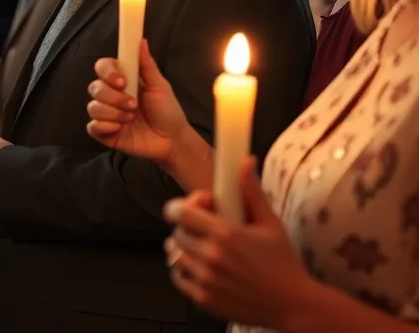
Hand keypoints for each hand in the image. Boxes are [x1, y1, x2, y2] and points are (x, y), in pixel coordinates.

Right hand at [86, 40, 186, 163]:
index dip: (107, 72)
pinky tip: (119, 130)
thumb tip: (141, 40)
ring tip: (130, 119)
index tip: (122, 81)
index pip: (102, 67)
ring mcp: (107, 114)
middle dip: (114, 98)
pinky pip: (92, 127)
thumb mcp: (160, 86)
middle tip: (134, 105)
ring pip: (93, 107)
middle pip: (94, 87)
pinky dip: (105, 127)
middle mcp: (111, 95)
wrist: (172, 141)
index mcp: (122, 81)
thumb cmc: (167, 111)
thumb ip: (146, 65)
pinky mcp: (105, 133)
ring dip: (113, 113)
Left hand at [163, 157, 316, 329]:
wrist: (293, 305)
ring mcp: (206, 279)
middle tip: (206, 230)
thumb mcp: (270, 223)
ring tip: (204, 248)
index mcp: (226, 234)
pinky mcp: (203, 299)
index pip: (179, 212)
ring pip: (174, 253)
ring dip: (184, 248)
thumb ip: (251, 191)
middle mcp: (211, 256)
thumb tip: (244, 161)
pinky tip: (204, 268)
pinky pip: (177, 276)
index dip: (182, 207)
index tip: (195, 208)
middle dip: (188, 227)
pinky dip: (185, 270)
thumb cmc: (283, 262)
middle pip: (176, 231)